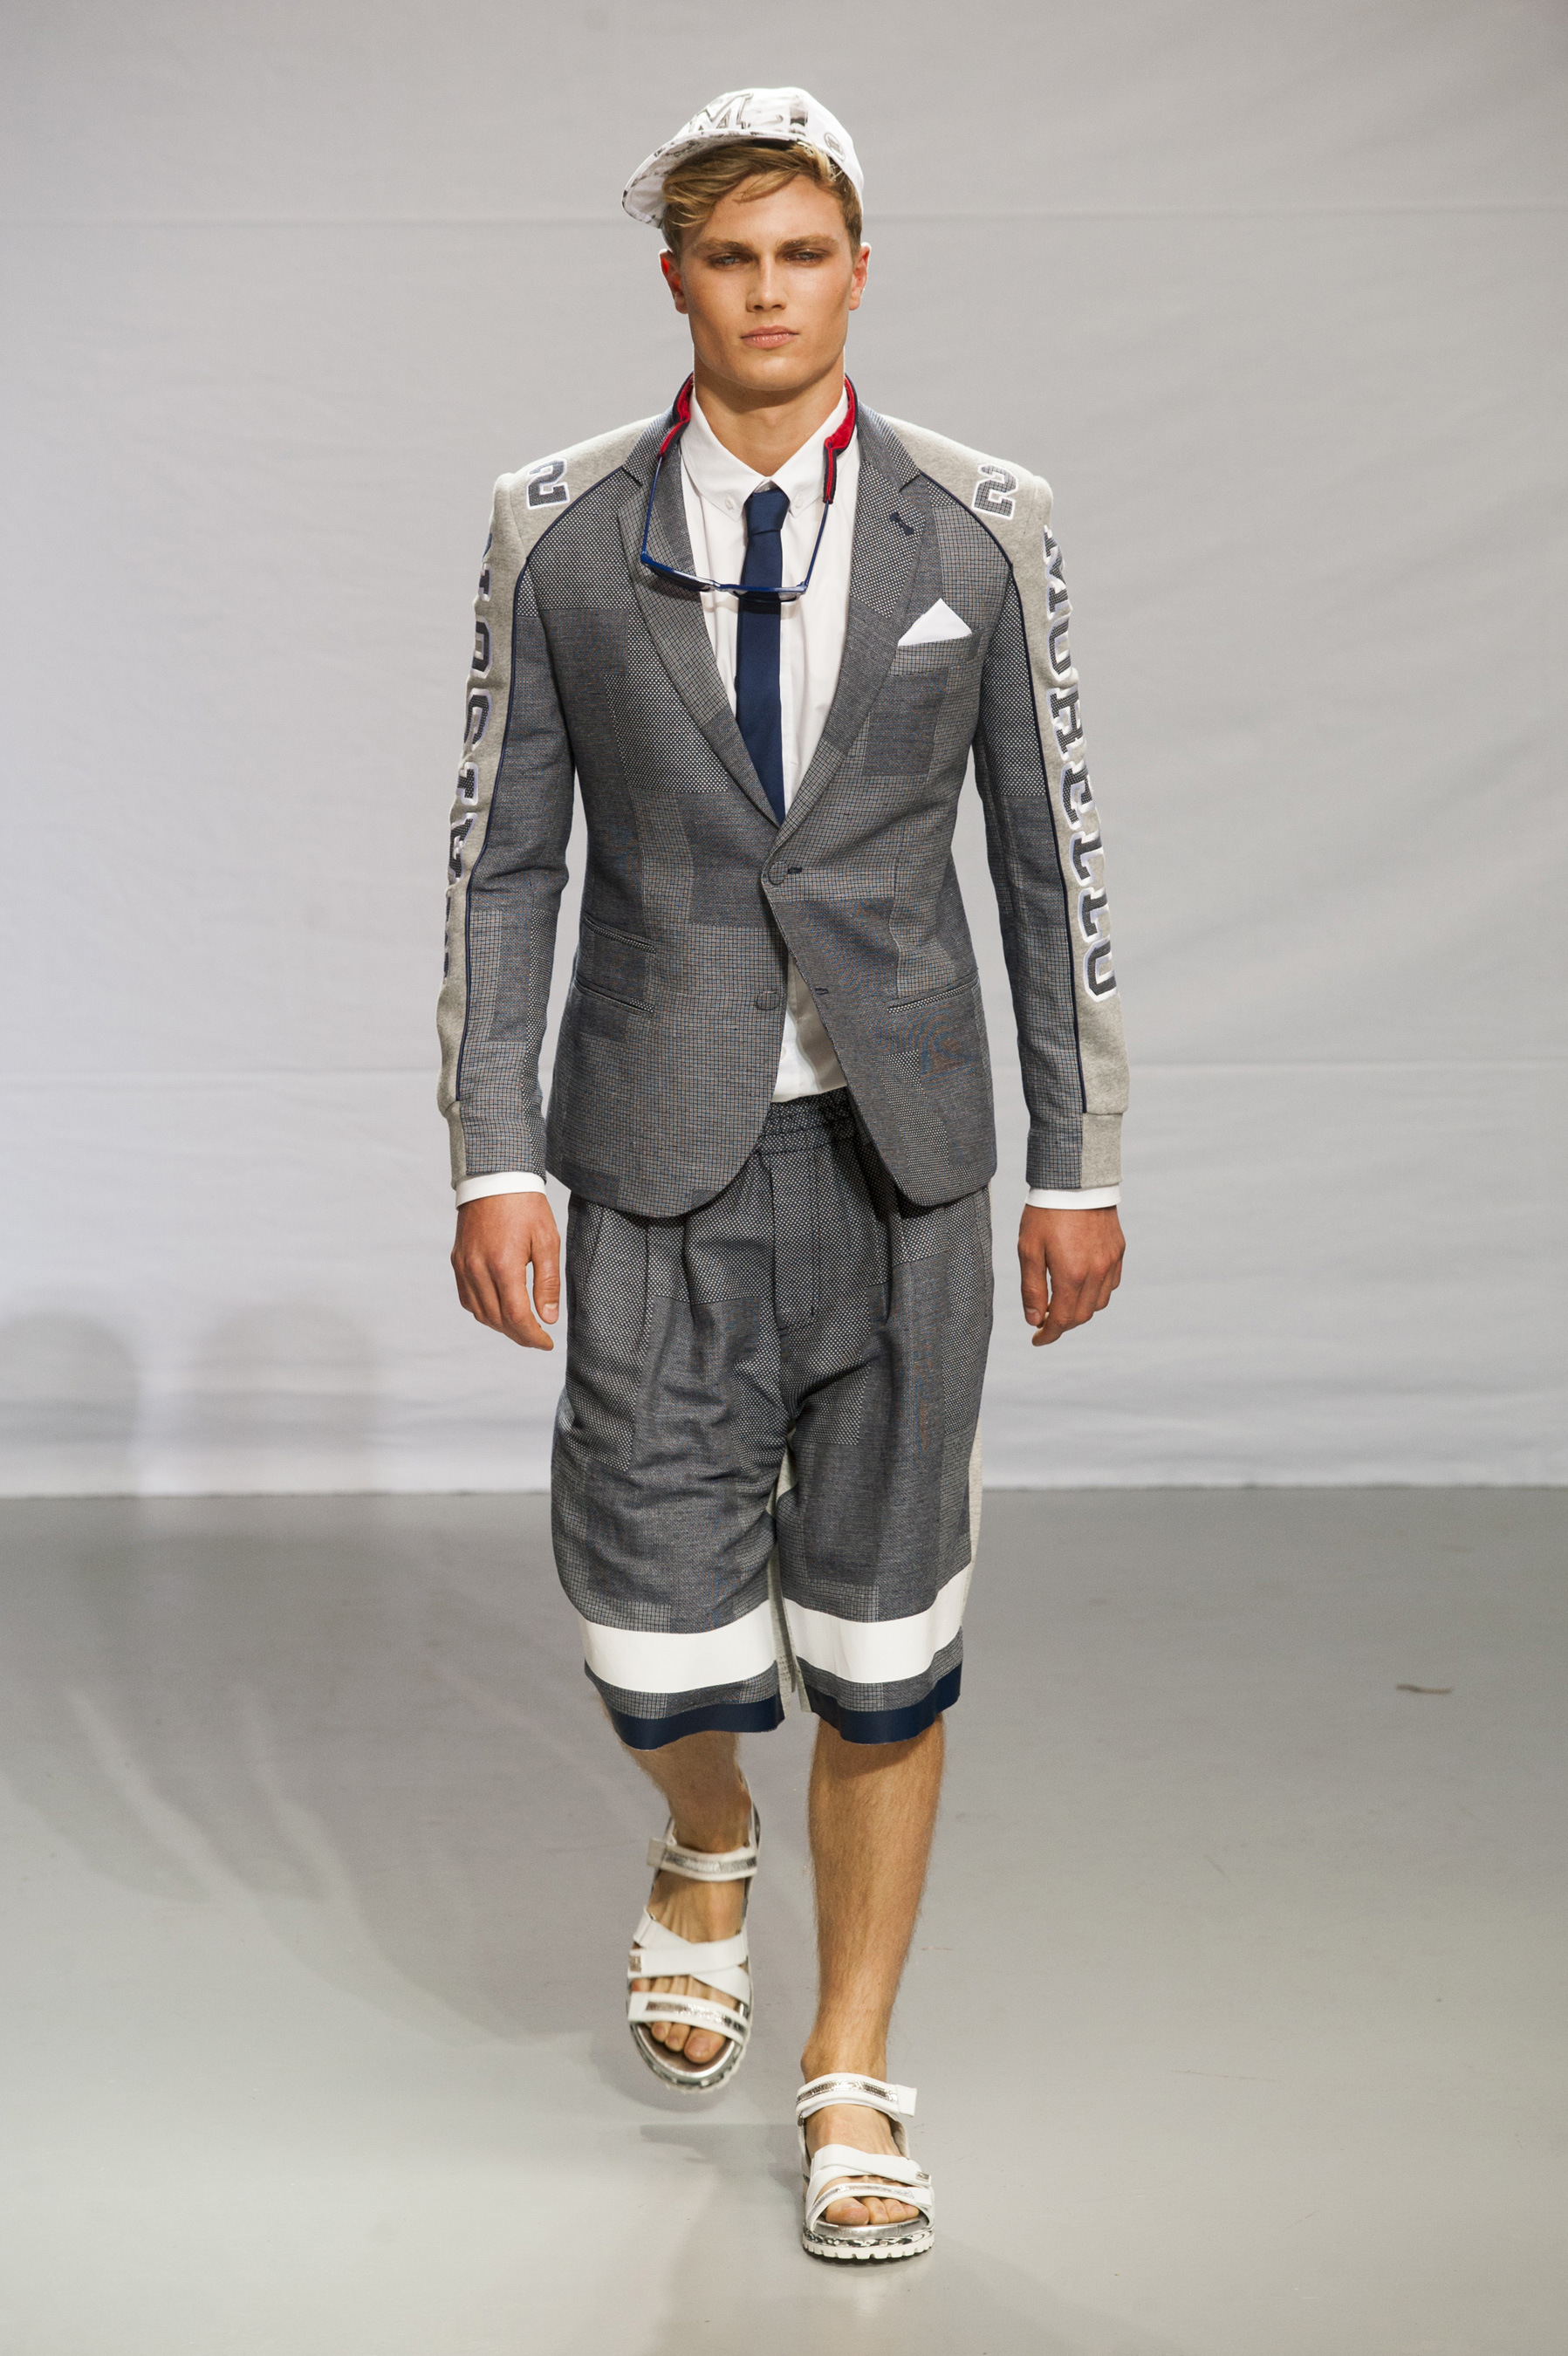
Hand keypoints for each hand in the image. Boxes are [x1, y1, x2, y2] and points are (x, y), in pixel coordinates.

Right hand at [451, 1193, 560, 1349]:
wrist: (495, 1177)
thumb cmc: (526, 1206)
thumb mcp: (547, 1241)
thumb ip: (547, 1283)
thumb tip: (547, 1318)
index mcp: (503, 1265)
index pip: (516, 1318)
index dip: (533, 1337)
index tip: (546, 1343)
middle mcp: (478, 1269)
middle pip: (497, 1320)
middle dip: (519, 1335)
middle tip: (538, 1338)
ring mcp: (464, 1266)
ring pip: (479, 1313)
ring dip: (501, 1326)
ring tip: (522, 1326)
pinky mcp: (457, 1261)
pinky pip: (467, 1298)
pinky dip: (483, 1311)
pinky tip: (499, 1309)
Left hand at [1019, 1204, 1124, 1347]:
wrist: (1075, 1179)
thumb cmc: (1045, 1213)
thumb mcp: (1029, 1249)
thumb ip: (1032, 1288)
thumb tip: (1034, 1320)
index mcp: (1072, 1275)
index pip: (1062, 1320)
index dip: (1048, 1334)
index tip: (1037, 1339)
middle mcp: (1096, 1273)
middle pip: (1082, 1316)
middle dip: (1063, 1324)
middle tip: (1045, 1322)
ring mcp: (1110, 1262)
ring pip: (1098, 1303)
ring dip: (1080, 1310)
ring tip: (1061, 1303)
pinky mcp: (1118, 1251)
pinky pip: (1111, 1284)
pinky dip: (1096, 1293)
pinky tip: (1081, 1285)